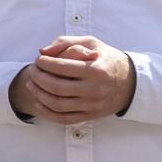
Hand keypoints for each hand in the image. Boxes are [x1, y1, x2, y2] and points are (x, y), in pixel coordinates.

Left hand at [12, 35, 136, 125]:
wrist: (130, 83)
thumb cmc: (106, 59)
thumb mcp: (91, 43)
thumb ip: (65, 42)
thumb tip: (42, 51)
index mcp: (97, 70)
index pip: (62, 67)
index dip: (44, 63)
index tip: (39, 59)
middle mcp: (95, 90)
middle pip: (56, 87)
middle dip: (38, 78)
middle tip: (33, 70)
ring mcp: (92, 105)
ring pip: (57, 104)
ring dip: (38, 94)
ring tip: (31, 83)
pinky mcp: (90, 116)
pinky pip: (63, 119)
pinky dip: (47, 112)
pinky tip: (39, 101)